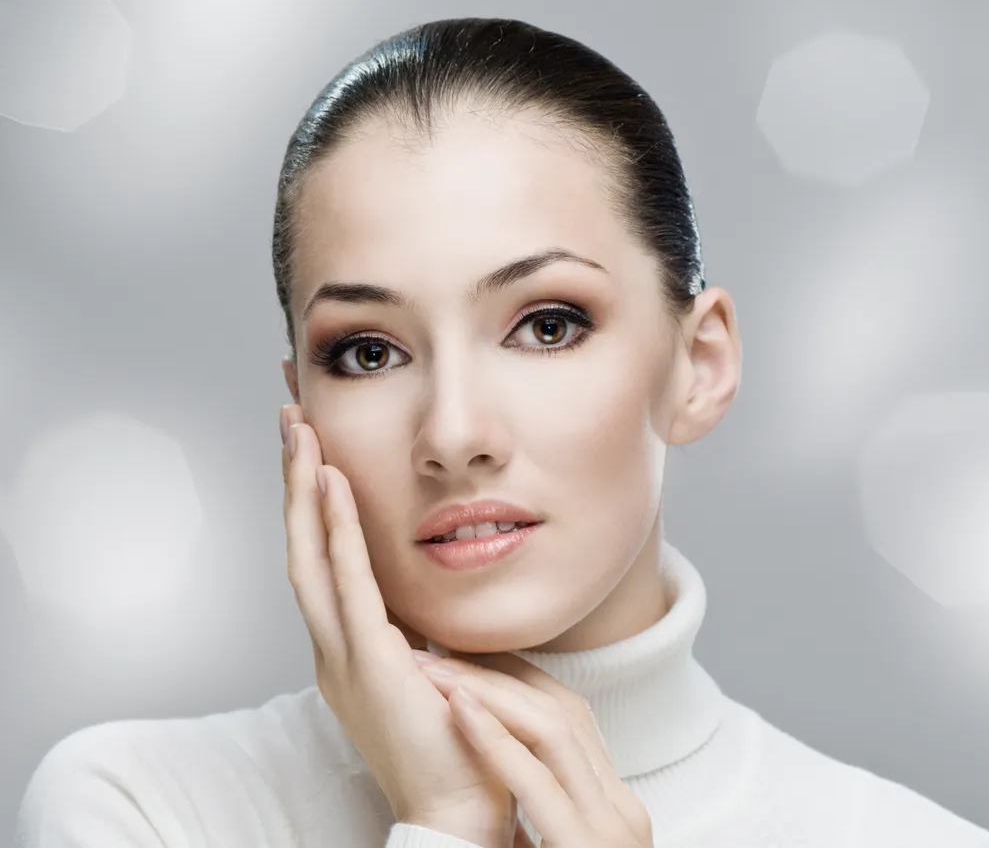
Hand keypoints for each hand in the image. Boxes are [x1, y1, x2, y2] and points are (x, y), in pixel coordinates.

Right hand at [280, 404, 514, 847]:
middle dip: (293, 478)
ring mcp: (344, 657)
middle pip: (301, 546)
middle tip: (290, 415)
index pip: (323, 559)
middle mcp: (334, 648)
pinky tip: (331, 485)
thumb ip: (432, 626)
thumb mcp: (442, 667)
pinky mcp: (369, 664)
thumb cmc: (463, 744)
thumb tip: (445, 587)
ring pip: (310, 556)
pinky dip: (337, 532)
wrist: (462, 812)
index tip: (312, 443)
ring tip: (300, 431)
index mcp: (352, 649)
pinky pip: (348, 585)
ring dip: (302, 490)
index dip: (312, 500)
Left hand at [412, 650, 654, 847]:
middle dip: (498, 674)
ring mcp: (610, 831)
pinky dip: (496, 742)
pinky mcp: (584, 847)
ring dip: (489, 693)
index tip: (465, 657)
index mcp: (619, 809)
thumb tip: (503, 772)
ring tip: (434, 672)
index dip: (518, 679)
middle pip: (564, 712)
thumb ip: (550, 815)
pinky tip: (460, 713)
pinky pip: (537, 782)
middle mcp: (623, 811)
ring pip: (554, 732)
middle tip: (436, 650)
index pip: (573, 718)